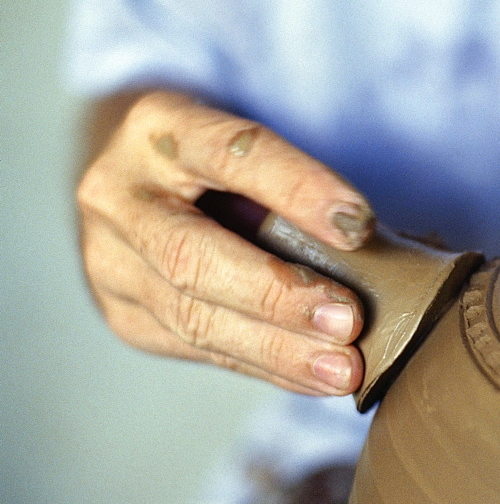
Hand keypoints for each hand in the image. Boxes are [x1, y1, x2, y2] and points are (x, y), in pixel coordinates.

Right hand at [77, 90, 373, 393]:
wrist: (146, 183)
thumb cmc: (225, 161)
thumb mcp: (251, 146)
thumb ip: (300, 185)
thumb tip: (384, 244)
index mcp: (159, 126)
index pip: (232, 153)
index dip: (297, 189)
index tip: (359, 226)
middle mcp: (118, 193)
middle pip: (191, 254)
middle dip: (278, 294)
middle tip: (349, 320)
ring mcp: (109, 261)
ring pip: (192, 316)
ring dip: (277, 350)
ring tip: (342, 369)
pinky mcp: (124, 314)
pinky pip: (199, 349)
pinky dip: (266, 366)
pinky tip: (313, 377)